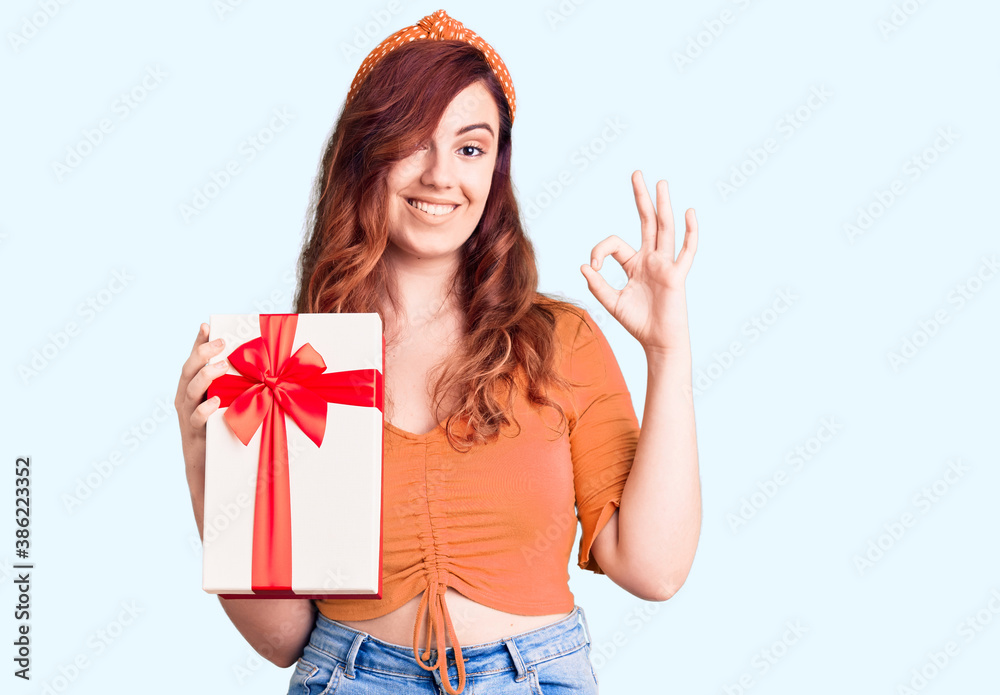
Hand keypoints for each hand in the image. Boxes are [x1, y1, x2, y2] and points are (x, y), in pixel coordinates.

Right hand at [174, 323, 227, 526]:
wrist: (214, 476)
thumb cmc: (231, 436)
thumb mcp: (237, 408)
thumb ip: (243, 390)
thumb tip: (270, 372)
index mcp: (196, 390)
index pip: (195, 361)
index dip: (199, 343)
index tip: (207, 324)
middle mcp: (187, 401)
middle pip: (188, 371)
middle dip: (203, 354)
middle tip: (220, 343)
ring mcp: (188, 418)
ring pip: (188, 392)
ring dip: (205, 376)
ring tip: (221, 366)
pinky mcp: (194, 437)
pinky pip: (195, 421)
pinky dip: (204, 410)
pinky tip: (215, 401)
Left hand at [580, 170, 697, 353]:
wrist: (658, 342)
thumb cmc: (638, 323)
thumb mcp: (612, 303)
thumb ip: (598, 285)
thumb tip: (585, 265)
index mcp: (634, 264)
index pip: (615, 243)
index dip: (600, 250)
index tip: (594, 268)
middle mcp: (651, 259)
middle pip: (647, 222)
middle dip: (641, 198)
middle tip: (637, 173)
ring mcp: (665, 265)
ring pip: (665, 229)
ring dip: (663, 206)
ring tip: (661, 183)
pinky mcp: (677, 275)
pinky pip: (686, 251)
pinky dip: (690, 233)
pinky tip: (689, 213)